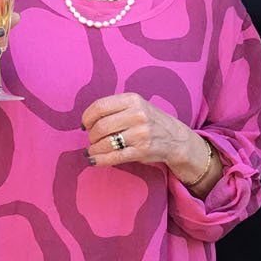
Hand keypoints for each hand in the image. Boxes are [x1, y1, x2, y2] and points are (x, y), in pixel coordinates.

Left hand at [82, 93, 202, 176]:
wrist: (175, 138)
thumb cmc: (149, 121)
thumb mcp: (136, 106)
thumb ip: (114, 108)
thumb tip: (87, 121)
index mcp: (133, 100)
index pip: (100, 106)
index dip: (87, 117)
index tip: (85, 125)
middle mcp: (137, 115)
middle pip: (101, 126)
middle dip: (91, 135)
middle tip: (92, 139)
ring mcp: (141, 134)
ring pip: (106, 143)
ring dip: (94, 149)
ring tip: (93, 150)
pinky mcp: (142, 151)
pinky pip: (114, 157)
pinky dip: (100, 160)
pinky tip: (94, 160)